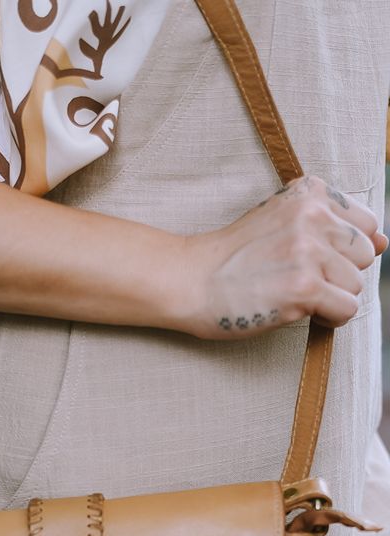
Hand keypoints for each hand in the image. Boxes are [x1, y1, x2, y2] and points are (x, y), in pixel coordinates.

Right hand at [182, 175, 387, 340]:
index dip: (342, 251)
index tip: (311, 260)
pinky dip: (327, 318)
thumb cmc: (232, 257)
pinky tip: (297, 311)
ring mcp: (309, 251)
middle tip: (296, 279)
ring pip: (356, 285)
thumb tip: (384, 243)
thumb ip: (331, 224)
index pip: (365, 223)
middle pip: (363, 256)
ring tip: (291, 295)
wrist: (189, 280)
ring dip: (330, 298)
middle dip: (338, 274)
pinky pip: (346, 309)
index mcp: (309, 192)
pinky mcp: (305, 287)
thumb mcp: (280, 221)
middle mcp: (313, 216)